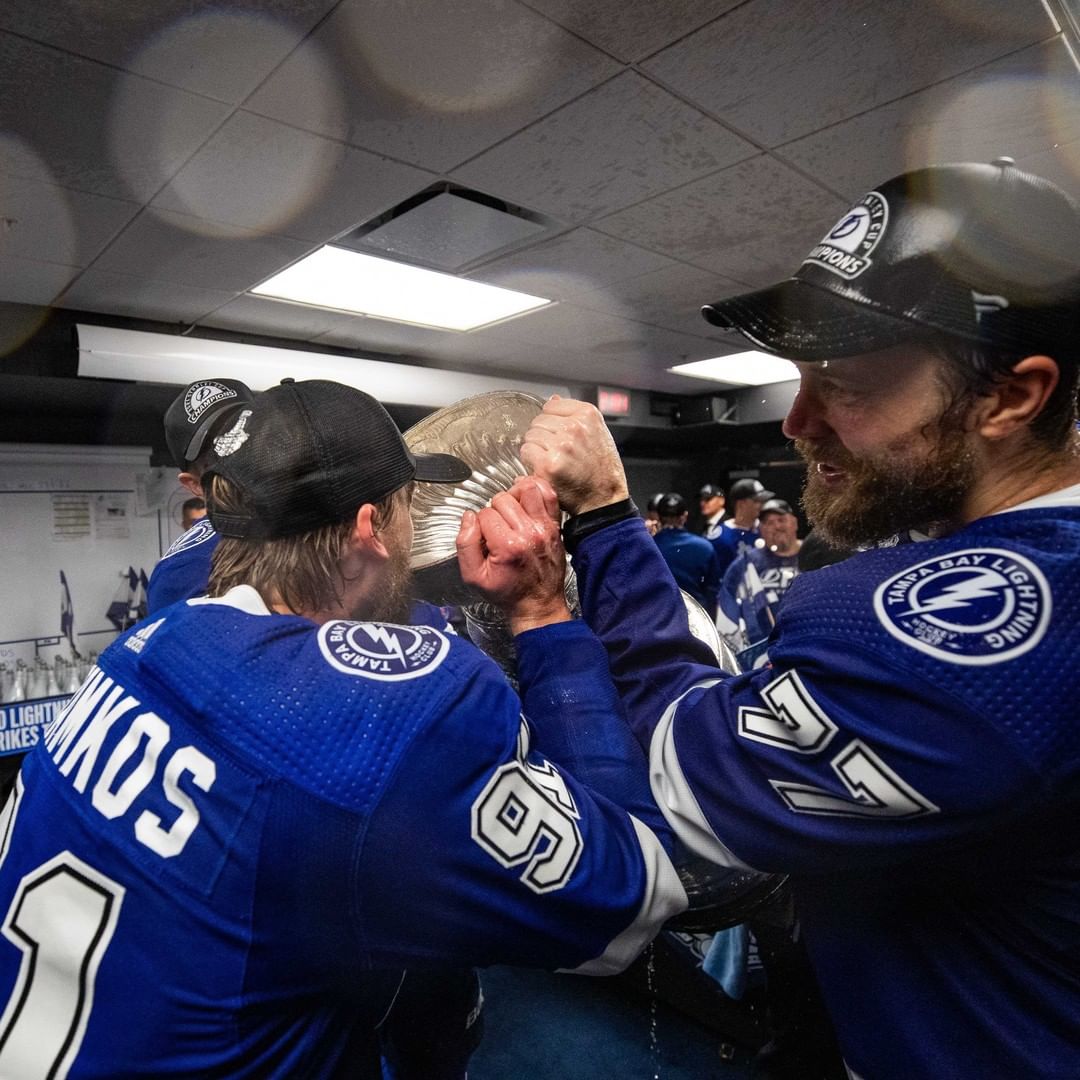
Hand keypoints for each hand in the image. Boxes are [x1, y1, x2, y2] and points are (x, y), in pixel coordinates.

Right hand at [456, 476, 571, 634]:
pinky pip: (549, 494)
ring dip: (514, 496)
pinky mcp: (555, 526)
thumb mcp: (473, 576)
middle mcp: (528, 533)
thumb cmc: (507, 592)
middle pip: (503, 499)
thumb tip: (468, 517)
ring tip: (510, 511)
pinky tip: (526, 498)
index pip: (485, 514)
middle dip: (494, 511)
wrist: (537, 604)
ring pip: (526, 489)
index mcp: (507, 545)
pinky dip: (537, 489)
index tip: (485, 539)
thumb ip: (465, 544)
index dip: (480, 524)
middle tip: (496, 528)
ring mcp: (545, 527)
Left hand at [520, 396, 629, 514]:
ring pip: (530, 436)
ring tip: (554, 461)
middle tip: (558, 453)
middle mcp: (575, 427)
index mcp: (588, 415)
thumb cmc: (602, 470)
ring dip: (537, 449)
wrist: (604, 499)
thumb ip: (575, 415)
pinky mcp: (549, 464)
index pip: (551, 405)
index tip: (560, 435)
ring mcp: (561, 445)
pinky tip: (547, 469)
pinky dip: (531, 462)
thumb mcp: (598, 433)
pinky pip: (526, 452)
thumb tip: (553, 399)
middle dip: (544, 436)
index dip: (552, 422)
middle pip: (538, 421)